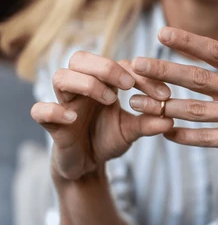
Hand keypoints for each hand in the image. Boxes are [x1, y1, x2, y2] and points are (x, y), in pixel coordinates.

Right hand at [31, 52, 173, 180]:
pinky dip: (54, 110)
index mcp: (103, 83)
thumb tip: (170, 119)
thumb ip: (148, 124)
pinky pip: (40, 110)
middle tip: (129, 85)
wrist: (87, 166)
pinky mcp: (51, 125)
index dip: (142, 76)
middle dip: (106, 67)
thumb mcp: (132, 131)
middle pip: (80, 58)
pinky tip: (73, 117)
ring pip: (61, 77)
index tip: (164, 94)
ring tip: (109, 100)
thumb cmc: (108, 140)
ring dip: (87, 84)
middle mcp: (81, 88)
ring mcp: (64, 104)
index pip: (118, 65)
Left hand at [129, 8, 217, 177]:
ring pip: (199, 110)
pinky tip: (163, 130)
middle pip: (201, 79)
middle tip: (137, 64)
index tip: (161, 33)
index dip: (189, 42)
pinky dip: (184, 135)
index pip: (216, 52)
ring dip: (166, 107)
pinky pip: (207, 138)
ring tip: (137, 102)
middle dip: (167, 71)